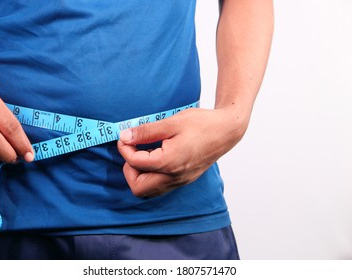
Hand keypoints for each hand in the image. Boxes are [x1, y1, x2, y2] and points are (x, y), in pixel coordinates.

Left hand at [117, 106, 248, 196]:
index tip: (125, 136)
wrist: (226, 131)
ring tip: (143, 154)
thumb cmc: (202, 124)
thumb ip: (146, 132)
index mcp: (169, 162)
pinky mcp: (184, 180)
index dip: (125, 148)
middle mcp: (174, 177)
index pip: (135, 163)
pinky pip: (160, 187)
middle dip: (129, 169)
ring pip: (148, 191)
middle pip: (138, 188)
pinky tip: (155, 158)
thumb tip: (125, 137)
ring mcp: (180, 181)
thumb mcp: (171, 122)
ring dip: (139, 175)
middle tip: (132, 150)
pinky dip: (151, 176)